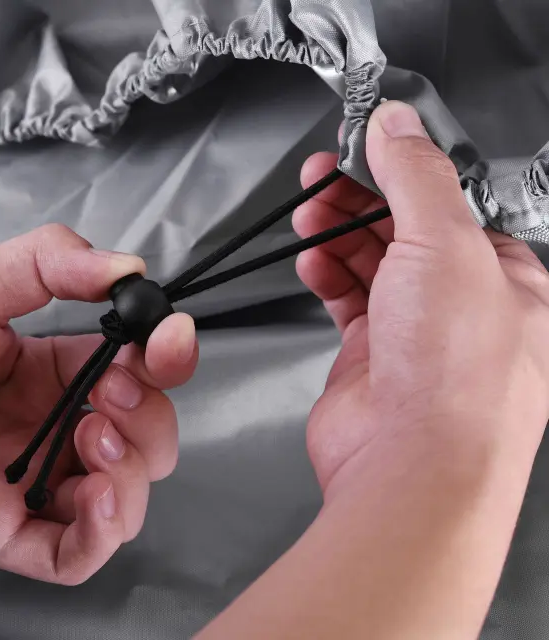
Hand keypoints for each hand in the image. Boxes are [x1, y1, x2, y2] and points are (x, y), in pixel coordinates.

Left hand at [0, 224, 197, 584]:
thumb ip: (51, 263)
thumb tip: (129, 269)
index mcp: (58, 373)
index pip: (140, 373)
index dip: (167, 361)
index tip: (167, 344)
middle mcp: (58, 429)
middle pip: (147, 439)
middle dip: (148, 417)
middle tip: (109, 394)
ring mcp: (38, 483)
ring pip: (128, 497)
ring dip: (132, 470)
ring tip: (91, 439)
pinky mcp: (8, 534)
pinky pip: (78, 556)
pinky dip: (104, 531)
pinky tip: (94, 495)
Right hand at [293, 101, 548, 499]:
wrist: (409, 464)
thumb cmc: (455, 373)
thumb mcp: (446, 245)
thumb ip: (417, 177)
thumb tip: (397, 124)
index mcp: (502, 277)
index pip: (451, 205)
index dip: (406, 171)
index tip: (365, 146)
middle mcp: (461, 305)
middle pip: (405, 230)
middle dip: (361, 199)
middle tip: (322, 176)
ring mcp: (414, 332)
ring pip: (371, 263)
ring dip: (338, 234)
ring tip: (309, 214)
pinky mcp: (370, 355)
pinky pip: (346, 299)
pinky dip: (326, 274)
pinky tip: (312, 260)